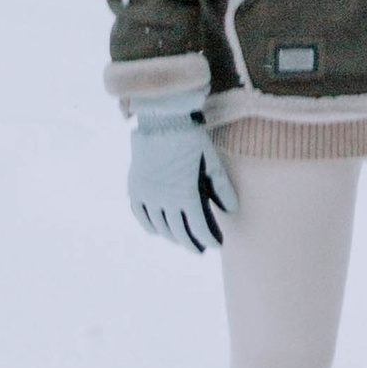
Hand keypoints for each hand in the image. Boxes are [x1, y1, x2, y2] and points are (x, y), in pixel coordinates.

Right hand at [127, 95, 234, 250]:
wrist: (162, 119)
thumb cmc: (191, 139)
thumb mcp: (212, 162)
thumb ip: (221, 188)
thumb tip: (231, 209)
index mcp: (185, 195)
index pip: (198, 228)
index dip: (208, 239)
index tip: (216, 245)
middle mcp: (164, 200)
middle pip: (178, 232)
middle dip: (191, 242)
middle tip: (200, 248)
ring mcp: (147, 195)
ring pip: (159, 226)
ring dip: (172, 236)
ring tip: (183, 239)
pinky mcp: (135, 188)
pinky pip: (140, 215)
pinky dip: (150, 226)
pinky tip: (158, 230)